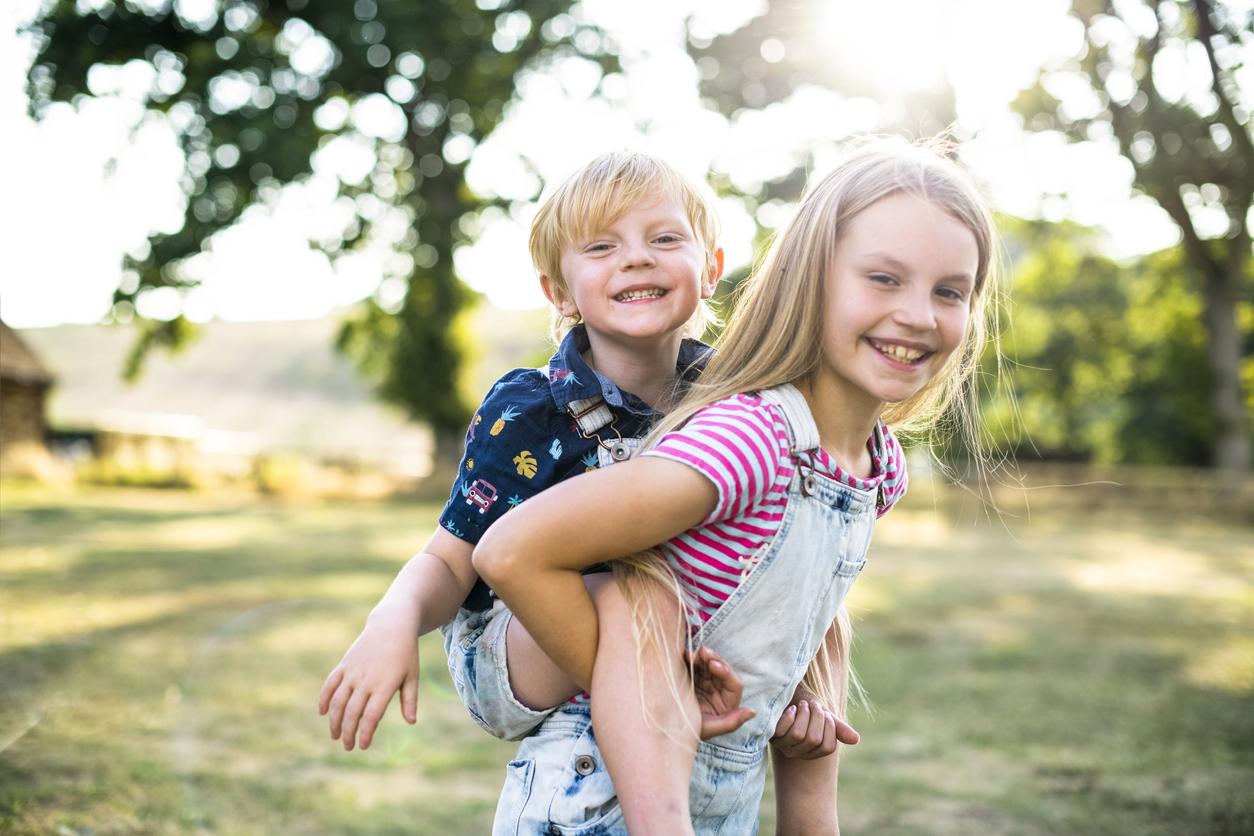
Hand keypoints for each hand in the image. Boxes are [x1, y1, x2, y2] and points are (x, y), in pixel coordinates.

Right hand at [318, 607, 419, 750]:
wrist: (391, 625)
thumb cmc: (406, 653)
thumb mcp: (412, 676)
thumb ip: (410, 699)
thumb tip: (411, 721)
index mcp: (385, 685)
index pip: (372, 716)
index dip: (365, 733)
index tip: (363, 746)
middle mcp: (366, 680)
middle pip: (352, 712)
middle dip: (348, 732)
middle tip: (347, 746)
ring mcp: (353, 671)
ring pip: (338, 701)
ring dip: (334, 721)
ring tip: (335, 735)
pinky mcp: (345, 664)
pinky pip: (330, 684)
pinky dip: (324, 698)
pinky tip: (323, 712)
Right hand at [689, 645, 754, 739]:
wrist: (668, 729)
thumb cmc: (690, 732)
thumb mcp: (710, 729)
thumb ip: (731, 723)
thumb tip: (752, 711)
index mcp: (727, 704)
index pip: (734, 684)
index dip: (726, 672)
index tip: (712, 665)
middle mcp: (719, 692)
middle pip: (722, 670)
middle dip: (714, 659)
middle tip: (702, 651)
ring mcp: (706, 684)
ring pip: (709, 665)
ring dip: (701, 657)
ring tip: (690, 653)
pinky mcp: (693, 679)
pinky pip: (695, 665)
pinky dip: (690, 659)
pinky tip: (684, 655)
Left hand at [770, 690, 859, 758]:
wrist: (786, 694)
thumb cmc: (806, 707)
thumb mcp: (824, 715)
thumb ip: (838, 727)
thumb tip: (856, 739)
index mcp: (813, 751)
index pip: (828, 747)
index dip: (830, 727)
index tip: (826, 714)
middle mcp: (797, 752)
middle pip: (813, 739)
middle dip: (817, 717)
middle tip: (814, 705)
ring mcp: (783, 745)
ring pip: (798, 734)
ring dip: (803, 714)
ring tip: (803, 704)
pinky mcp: (771, 736)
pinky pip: (784, 729)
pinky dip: (790, 715)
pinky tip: (791, 709)